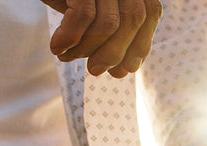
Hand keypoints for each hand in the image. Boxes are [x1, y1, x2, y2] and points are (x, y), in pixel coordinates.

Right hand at [39, 0, 161, 76]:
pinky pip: (82, 15)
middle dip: (114, 52)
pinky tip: (56, 47)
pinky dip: (69, 38)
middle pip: (133, 19)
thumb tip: (121, 72)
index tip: (122, 69)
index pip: (150, 13)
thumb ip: (112, 38)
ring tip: (67, 57)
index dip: (140, 43)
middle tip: (94, 70)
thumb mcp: (94, 16)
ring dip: (87, 49)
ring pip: (109, 23)